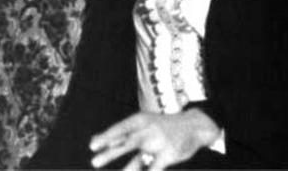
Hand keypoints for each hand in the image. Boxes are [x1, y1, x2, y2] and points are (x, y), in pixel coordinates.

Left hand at [89, 109, 219, 169]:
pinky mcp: (170, 154)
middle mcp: (149, 130)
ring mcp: (160, 143)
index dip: (106, 137)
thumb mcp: (142, 123)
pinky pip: (155, 168)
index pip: (120, 129)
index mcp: (140, 120)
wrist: (195, 125)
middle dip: (110, 153)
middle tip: (94, 162)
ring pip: (140, 158)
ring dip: (127, 169)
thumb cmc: (161, 126)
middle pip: (127, 143)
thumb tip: (93, 140)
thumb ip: (120, 133)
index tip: (92, 145)